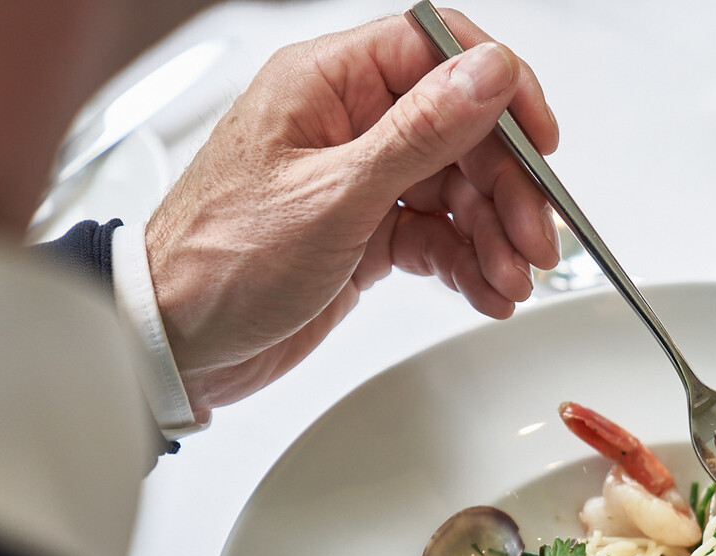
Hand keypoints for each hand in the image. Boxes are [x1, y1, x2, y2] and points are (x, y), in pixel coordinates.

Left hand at [144, 10, 560, 417]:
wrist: (176, 344)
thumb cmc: (218, 263)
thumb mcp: (333, 195)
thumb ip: (419, 133)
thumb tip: (485, 74)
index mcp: (325, 84)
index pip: (436, 52)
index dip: (499, 91)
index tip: (539, 140)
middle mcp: (346, 122)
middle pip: (461, 132)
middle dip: (506, 189)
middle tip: (533, 240)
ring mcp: (358, 178)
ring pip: (457, 189)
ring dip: (493, 236)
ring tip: (509, 280)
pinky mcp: (365, 232)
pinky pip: (436, 235)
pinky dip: (467, 264)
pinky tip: (486, 290)